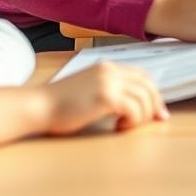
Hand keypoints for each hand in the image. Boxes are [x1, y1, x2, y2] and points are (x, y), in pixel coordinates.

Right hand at [40, 61, 167, 133]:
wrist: (37, 106)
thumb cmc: (58, 104)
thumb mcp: (88, 88)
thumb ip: (109, 89)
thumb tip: (134, 103)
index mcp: (107, 67)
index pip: (143, 76)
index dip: (154, 93)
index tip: (157, 111)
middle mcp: (110, 71)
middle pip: (148, 85)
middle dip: (155, 105)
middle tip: (154, 122)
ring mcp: (108, 82)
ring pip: (144, 99)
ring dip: (141, 117)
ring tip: (124, 126)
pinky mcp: (105, 97)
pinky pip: (134, 109)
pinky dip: (132, 121)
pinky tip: (117, 127)